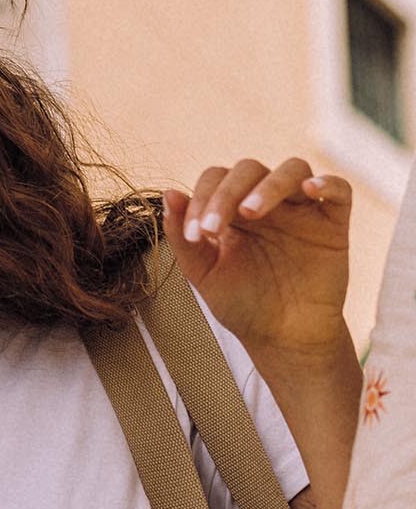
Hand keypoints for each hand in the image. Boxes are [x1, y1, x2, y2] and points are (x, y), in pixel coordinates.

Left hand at [162, 159, 351, 370]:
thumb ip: (184, 239)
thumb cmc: (242, 306)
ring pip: (292, 169)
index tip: (194, 235)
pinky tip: (310, 189)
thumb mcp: (205, 275)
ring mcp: (301, 210)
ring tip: (250, 212)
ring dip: (269, 184)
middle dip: (226, 193)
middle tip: (213, 227)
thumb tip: (168, 193)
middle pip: (248, 169)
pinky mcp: (333, 223)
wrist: (282, 338)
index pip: (215, 180)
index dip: (201, 198)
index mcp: (233, 211)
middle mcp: (267, 203)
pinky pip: (339, 189)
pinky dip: (327, 182)